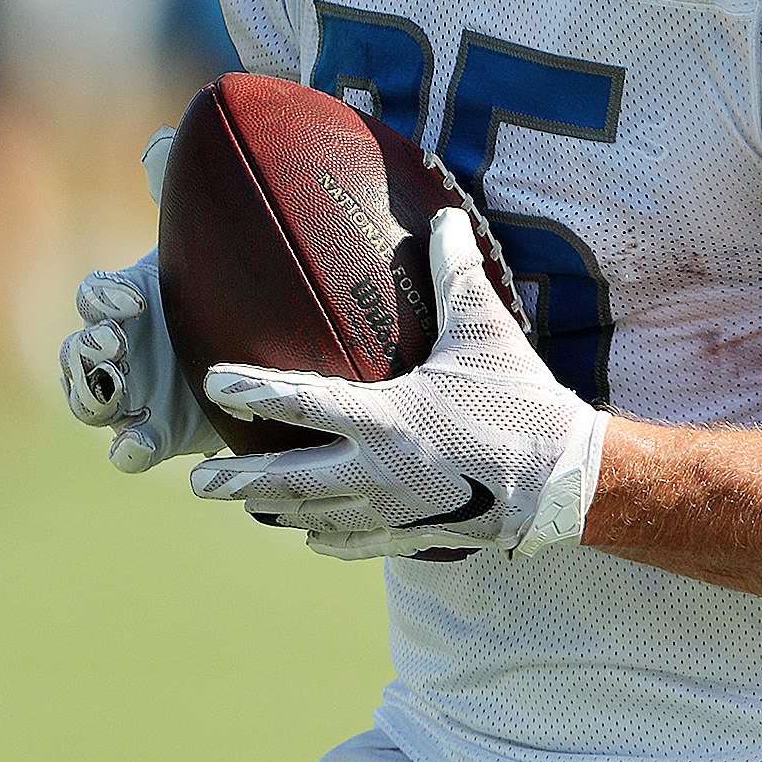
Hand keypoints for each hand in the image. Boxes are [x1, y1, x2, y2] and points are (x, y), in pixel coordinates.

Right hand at [59, 128, 219, 472]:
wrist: (260, 345)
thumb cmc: (223, 287)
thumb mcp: (207, 246)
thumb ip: (183, 194)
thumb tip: (165, 139)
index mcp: (126, 301)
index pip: (96, 298)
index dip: (105, 298)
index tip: (132, 296)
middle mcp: (118, 350)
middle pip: (81, 352)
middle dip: (90, 348)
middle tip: (117, 341)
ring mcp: (132, 394)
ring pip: (91, 401)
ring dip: (95, 397)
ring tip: (116, 392)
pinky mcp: (157, 433)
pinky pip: (129, 448)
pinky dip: (129, 446)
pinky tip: (141, 441)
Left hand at [188, 207, 606, 560]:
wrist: (564, 481)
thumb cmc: (520, 402)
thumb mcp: (485, 331)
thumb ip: (455, 275)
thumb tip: (445, 218)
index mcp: (384, 417)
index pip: (301, 401)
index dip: (253, 391)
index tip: (213, 383)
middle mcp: (376, 470)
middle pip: (288, 479)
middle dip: (238, 480)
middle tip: (197, 480)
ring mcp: (391, 510)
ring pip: (314, 516)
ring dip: (275, 510)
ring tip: (243, 504)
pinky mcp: (414, 535)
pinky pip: (355, 544)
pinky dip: (328, 539)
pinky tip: (312, 536)